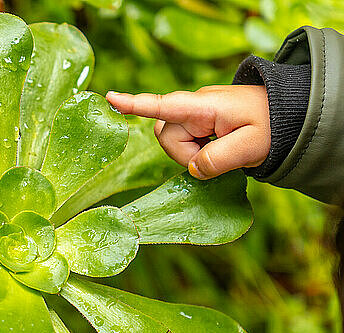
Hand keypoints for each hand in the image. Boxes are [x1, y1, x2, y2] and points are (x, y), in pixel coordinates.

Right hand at [106, 86, 270, 179]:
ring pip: (170, 141)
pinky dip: (194, 152)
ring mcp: (193, 115)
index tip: (110, 98)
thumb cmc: (273, 125)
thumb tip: (193, 170)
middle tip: (216, 158)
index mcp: (205, 106)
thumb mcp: (253, 145)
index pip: (165, 105)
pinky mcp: (196, 124)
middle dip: (184, 154)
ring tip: (219, 152)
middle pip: (165, 134)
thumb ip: (220, 159)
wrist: (286, 116)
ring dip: (190, 154)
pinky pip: (181, 143)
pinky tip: (214, 150)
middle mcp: (193, 107)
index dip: (136, 105)